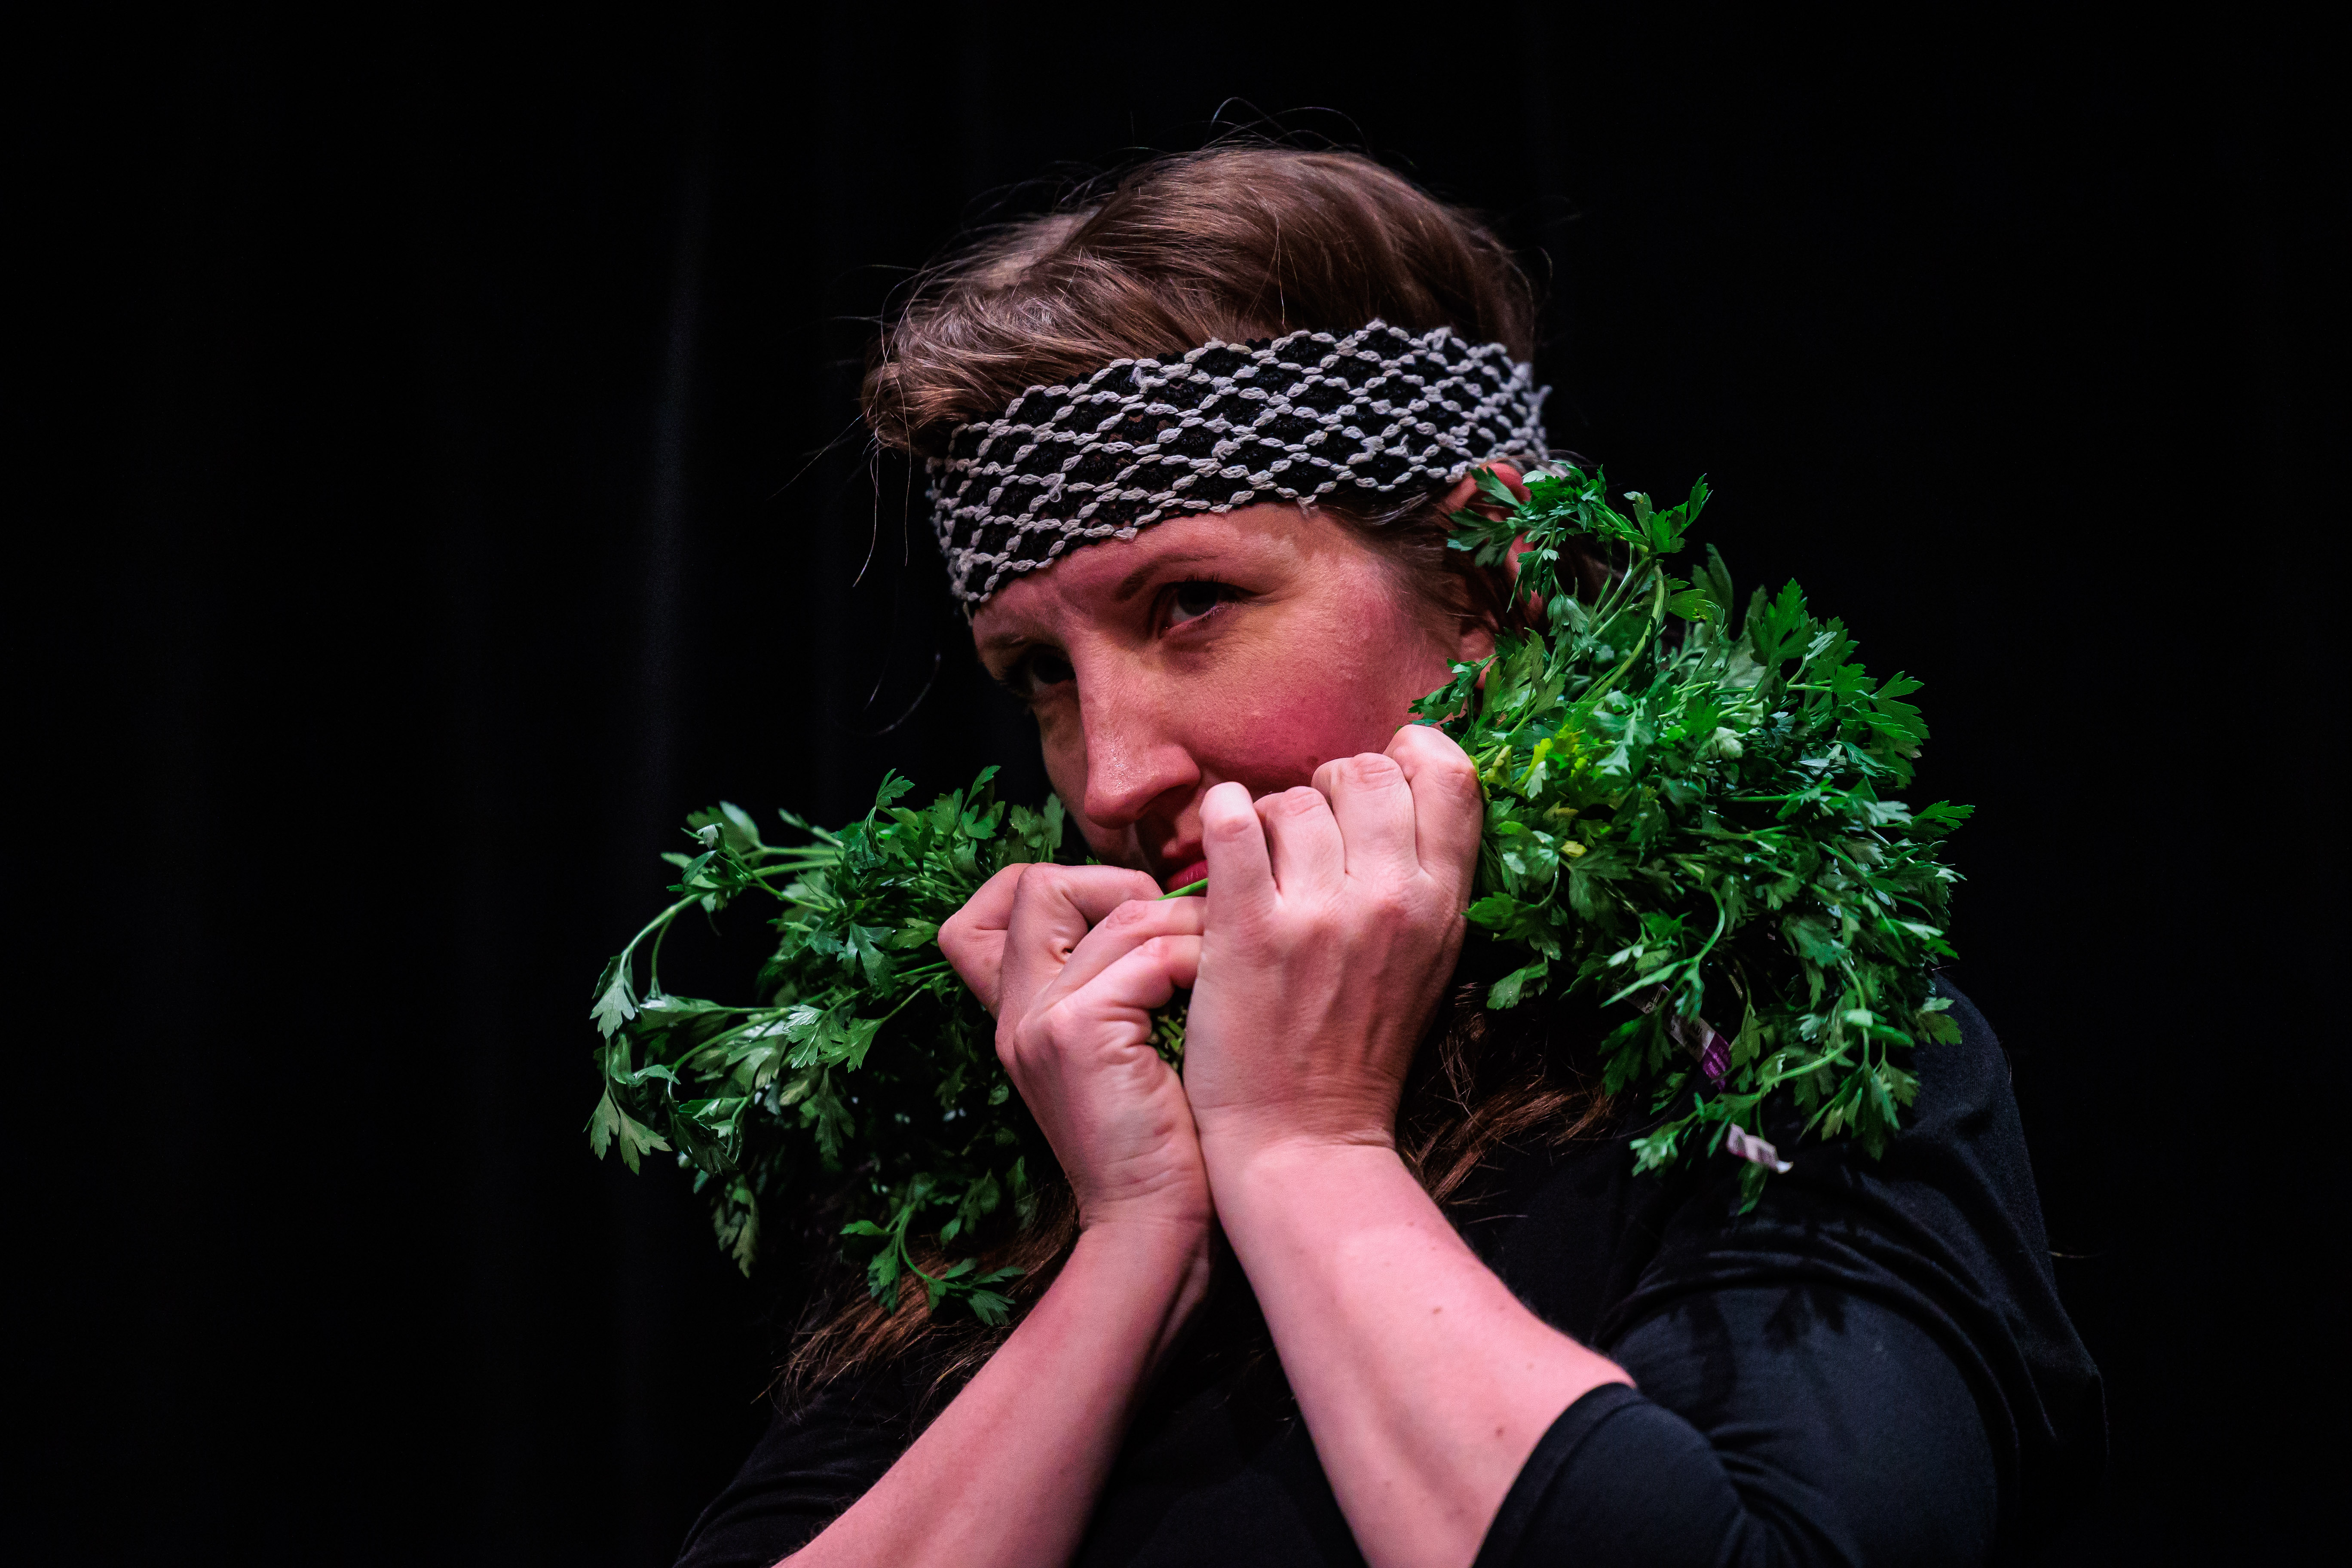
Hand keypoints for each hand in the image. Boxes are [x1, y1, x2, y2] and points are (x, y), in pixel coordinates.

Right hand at [941, 864, 1211, 1236]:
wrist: (1158, 1228)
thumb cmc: (1165, 1142)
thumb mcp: (1127, 1055)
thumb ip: (1124, 987)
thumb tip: (1171, 906)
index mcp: (1022, 1013)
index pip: (997, 905)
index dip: (1065, 883)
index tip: (1133, 912)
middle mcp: (1018, 1011)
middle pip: (1036, 884)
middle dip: (1120, 884)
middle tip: (1179, 933)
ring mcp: (1041, 1020)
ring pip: (1117, 912)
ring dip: (1187, 926)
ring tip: (1223, 964)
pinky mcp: (1078, 1032)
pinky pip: (1150, 953)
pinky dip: (1199, 960)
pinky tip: (1222, 994)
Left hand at [1180, 726, 1483, 1162]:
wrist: (1305, 1140)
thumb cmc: (1359, 1045)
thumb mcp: (1428, 959)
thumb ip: (1424, 875)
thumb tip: (1404, 780)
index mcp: (1443, 904)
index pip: (1447, 773)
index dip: (1405, 760)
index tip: (1372, 790)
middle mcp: (1392, 900)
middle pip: (1364, 771)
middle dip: (1329, 789)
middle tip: (1308, 840)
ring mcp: (1320, 915)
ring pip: (1294, 798)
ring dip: (1271, 821)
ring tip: (1264, 871)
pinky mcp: (1249, 931)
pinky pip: (1235, 821)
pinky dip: (1223, 815)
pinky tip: (1223, 840)